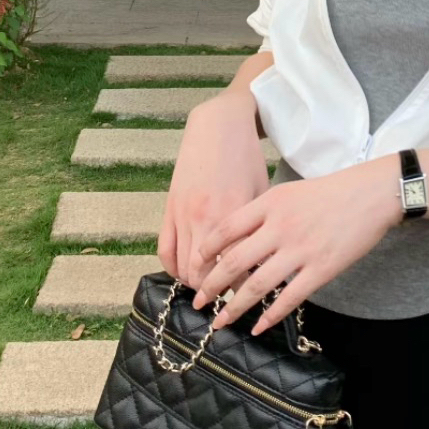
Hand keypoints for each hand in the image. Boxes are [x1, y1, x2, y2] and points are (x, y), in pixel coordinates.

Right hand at [157, 92, 269, 291]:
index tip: (252, 299)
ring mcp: (182, 216)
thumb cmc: (246, 158)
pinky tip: (185, 274)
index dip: (243, 290)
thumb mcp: (261, 193)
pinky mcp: (169, 209)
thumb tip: (264, 263)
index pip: (235, 269)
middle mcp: (205, 220)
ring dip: (195, 284)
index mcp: (233, 217)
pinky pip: (164, 251)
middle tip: (229, 302)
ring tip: (209, 292)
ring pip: (183, 268)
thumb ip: (257, 229)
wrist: (218, 126)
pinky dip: (173, 269)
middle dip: (217, 294)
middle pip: (204, 276)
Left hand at [189, 154, 402, 334]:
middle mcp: (280, 227)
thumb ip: (262, 213)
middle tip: (198, 302)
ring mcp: (301, 249)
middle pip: (235, 261)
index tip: (194, 267)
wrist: (371, 194)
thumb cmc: (328, 193)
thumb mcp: (289, 193)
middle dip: (211, 285)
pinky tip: (258, 327)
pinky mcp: (321, 268)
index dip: (206, 252)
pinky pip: (290, 298)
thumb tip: (234, 238)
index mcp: (270, 204)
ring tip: (220, 322)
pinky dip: (270, 315)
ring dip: (234, 307)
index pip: (226, 229)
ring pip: (258, 285)